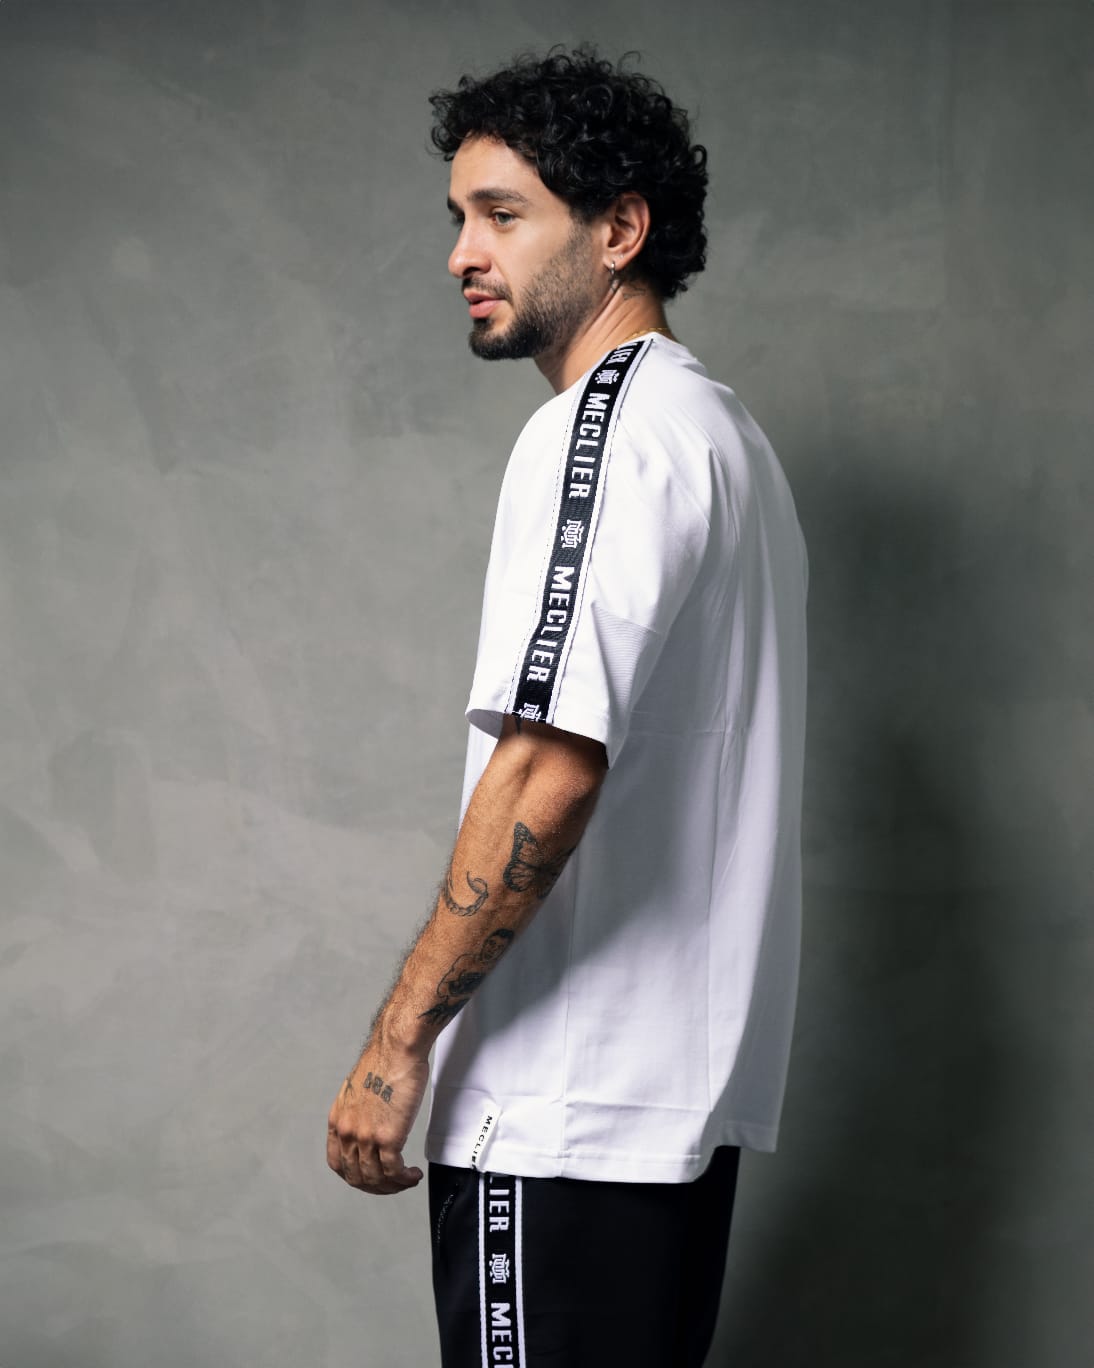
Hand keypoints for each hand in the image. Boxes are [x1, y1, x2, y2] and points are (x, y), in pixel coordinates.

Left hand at [326, 1046, 428, 1195]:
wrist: (397, 1048)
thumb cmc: (385, 1061)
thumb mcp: (358, 1090)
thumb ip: (358, 1112)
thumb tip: (369, 1124)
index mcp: (337, 1119)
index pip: (337, 1163)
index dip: (353, 1175)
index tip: (368, 1177)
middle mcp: (347, 1131)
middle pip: (355, 1176)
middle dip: (375, 1186)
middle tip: (392, 1184)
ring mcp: (366, 1136)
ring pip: (375, 1178)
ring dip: (393, 1186)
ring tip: (407, 1180)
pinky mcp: (388, 1137)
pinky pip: (393, 1171)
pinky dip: (404, 1179)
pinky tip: (412, 1174)